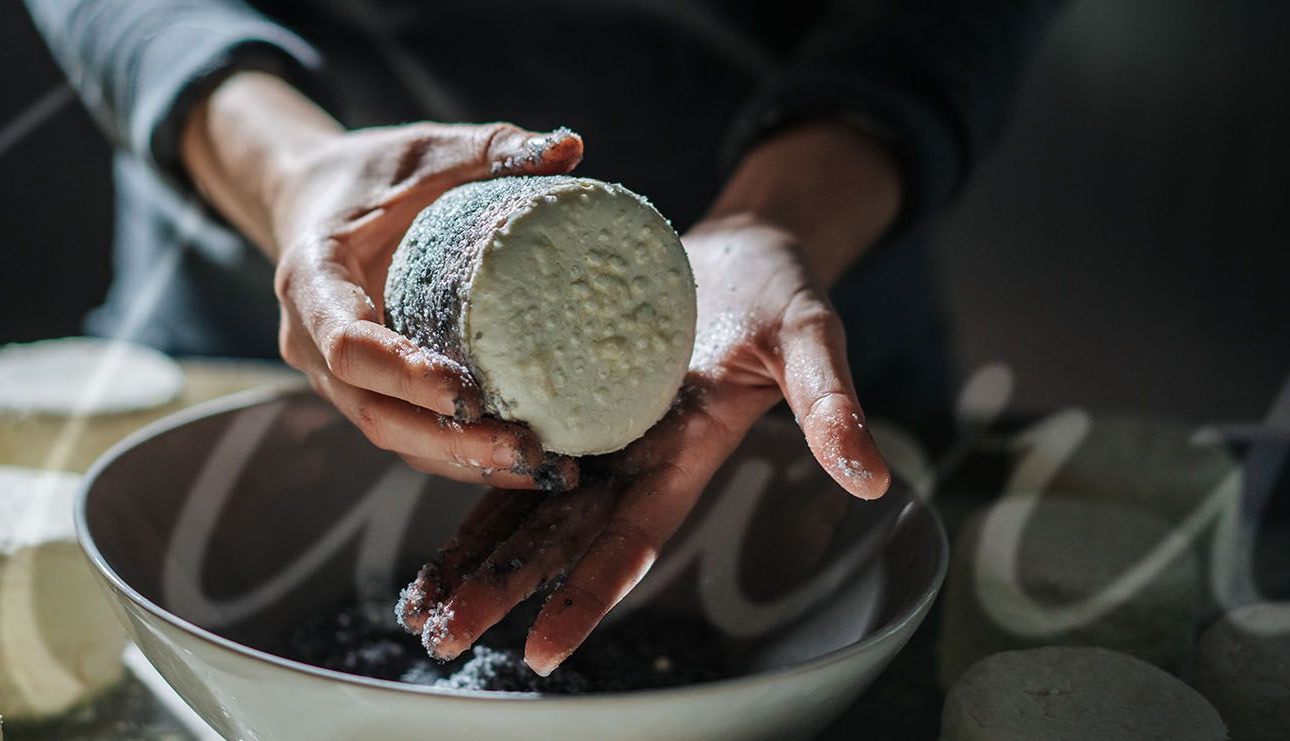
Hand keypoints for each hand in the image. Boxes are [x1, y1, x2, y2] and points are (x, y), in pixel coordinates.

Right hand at [182, 72, 584, 488]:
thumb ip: (487, 147)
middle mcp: (311, 343)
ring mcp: (334, 379)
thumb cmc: (369, 172)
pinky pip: (410, 436)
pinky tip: (526, 463)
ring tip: (542, 467)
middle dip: (449, 441)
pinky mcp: (365, 393)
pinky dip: (462, 455)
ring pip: (394, 438)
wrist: (311, 198)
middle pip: (375, 413)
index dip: (404, 374)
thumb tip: (570, 148)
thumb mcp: (421, 148)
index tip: (467, 392)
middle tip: (527, 447)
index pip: (346, 345)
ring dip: (463, 461)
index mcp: (311, 280)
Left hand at [395, 121, 902, 673]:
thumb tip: (870, 476)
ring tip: (418, 610)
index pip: (629, 540)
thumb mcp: (813, 337)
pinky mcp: (566, 399)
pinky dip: (469, 485)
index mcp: (683, 457)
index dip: (587, 592)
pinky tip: (430, 517)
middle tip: (442, 637)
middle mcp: (631, 461)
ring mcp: (597, 435)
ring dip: (473, 558)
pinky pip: (509, 451)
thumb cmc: (783, 295)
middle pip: (558, 539)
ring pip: (524, 508)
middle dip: (501, 590)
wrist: (745, 251)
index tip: (542, 645)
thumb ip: (832, 404)